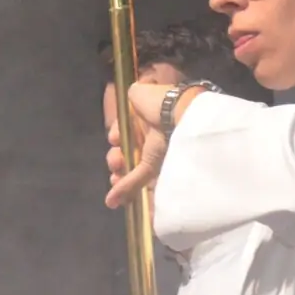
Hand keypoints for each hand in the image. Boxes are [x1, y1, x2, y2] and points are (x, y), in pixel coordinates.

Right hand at [104, 76, 190, 208]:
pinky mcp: (158, 169)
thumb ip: (132, 97)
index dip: (116, 134)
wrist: (182, 116)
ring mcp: (154, 154)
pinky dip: (125, 190)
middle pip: (126, 150)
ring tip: (115, 174)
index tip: (115, 137)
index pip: (125, 129)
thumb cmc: (160, 103)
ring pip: (130, 166)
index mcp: (145, 118)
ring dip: (118, 172)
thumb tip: (130, 95)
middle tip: (116, 160)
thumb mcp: (141, 94)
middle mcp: (150, 136)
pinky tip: (112, 201)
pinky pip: (139, 179)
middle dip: (116, 156)